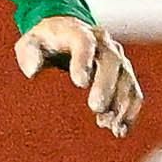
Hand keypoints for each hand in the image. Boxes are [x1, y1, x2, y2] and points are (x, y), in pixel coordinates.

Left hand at [17, 15, 140, 137]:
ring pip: (126, 77)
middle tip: (96, 108)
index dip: (84, 60)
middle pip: (111, 60)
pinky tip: (119, 129)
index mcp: (77, 31)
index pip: (83, 41)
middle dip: (106, 85)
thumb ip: (28, 54)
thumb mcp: (29, 43)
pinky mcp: (123, 74)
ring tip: (107, 124)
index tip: (80, 83)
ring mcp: (116, 58)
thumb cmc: (45, 43)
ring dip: (120, 102)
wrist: (65, 36)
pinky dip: (129, 111)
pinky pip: (133, 91)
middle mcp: (102, 42)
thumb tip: (32, 71)